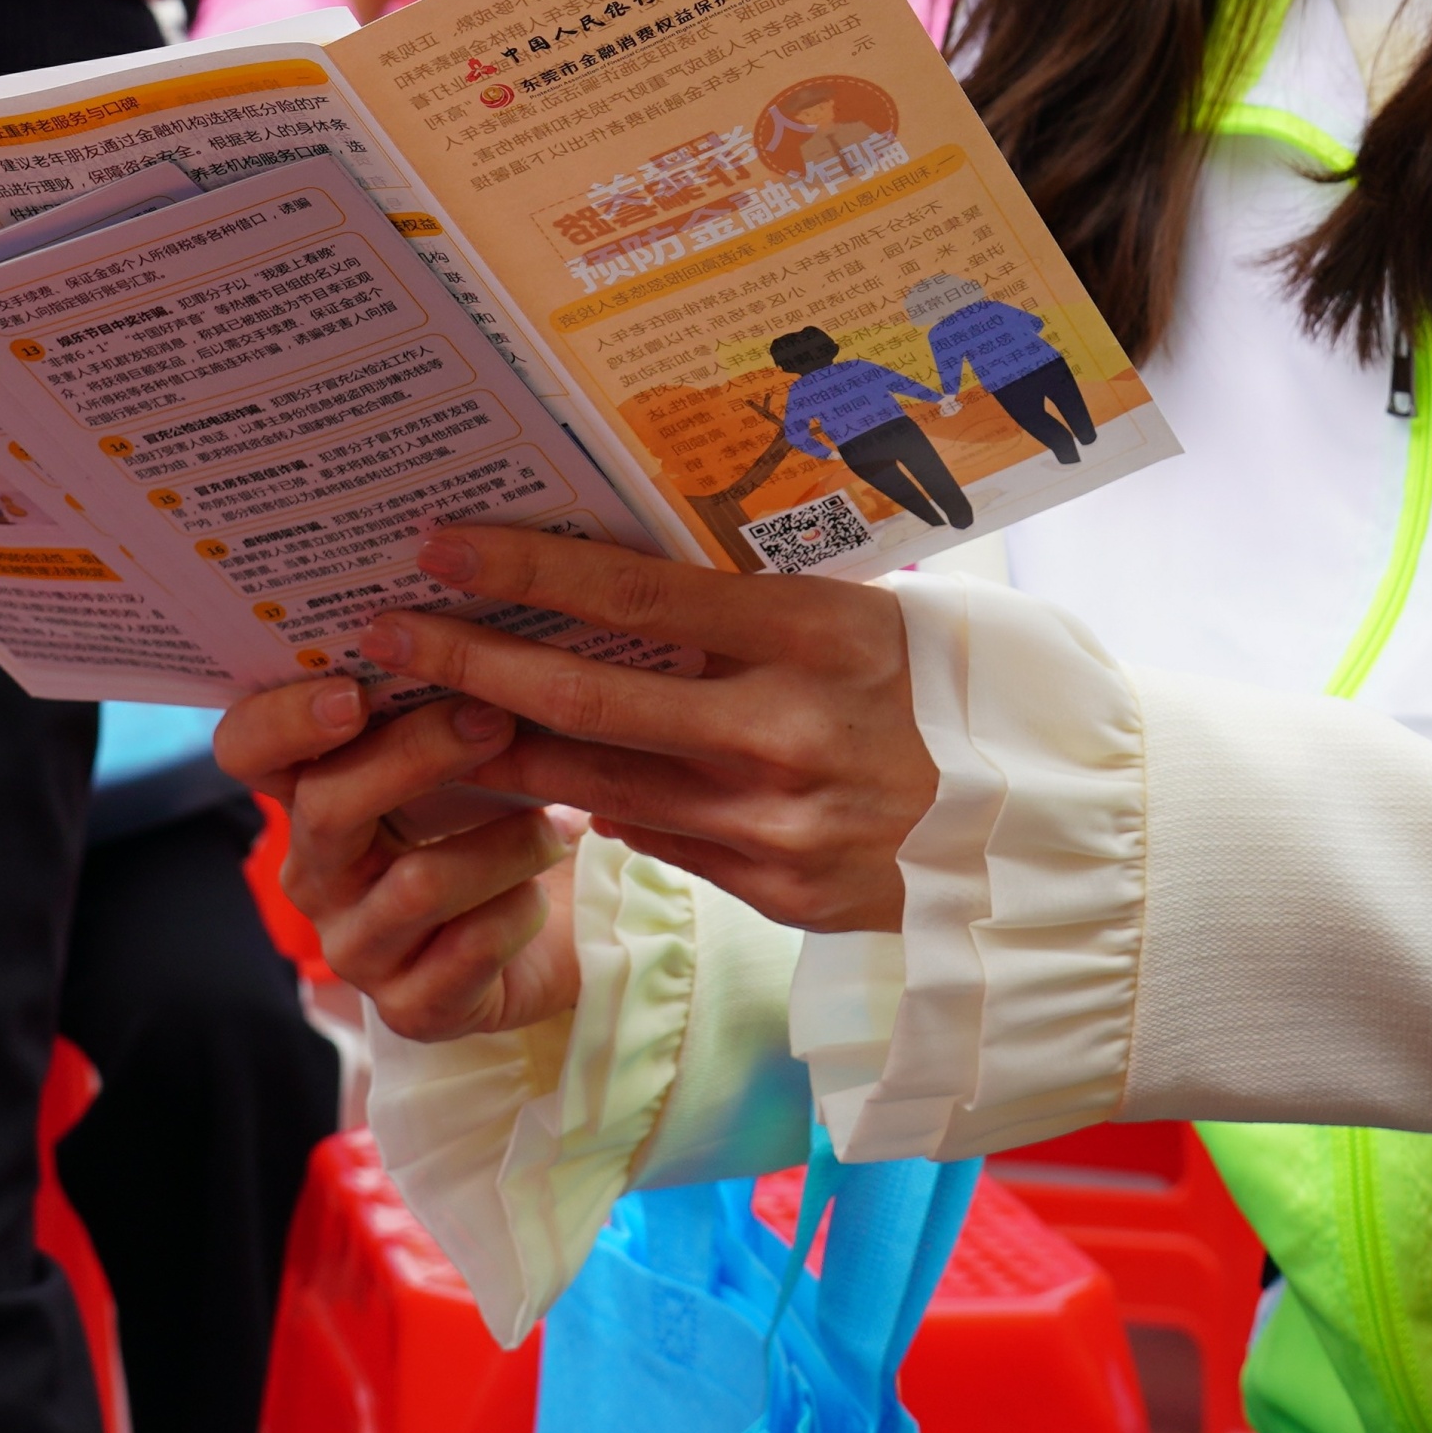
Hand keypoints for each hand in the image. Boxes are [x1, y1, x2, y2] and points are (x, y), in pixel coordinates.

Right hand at [215, 673, 582, 1044]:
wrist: (560, 929)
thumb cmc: (503, 815)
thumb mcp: (468, 751)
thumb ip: (441, 696)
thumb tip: (466, 622)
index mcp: (310, 795)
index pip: (246, 750)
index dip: (282, 720)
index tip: (350, 692)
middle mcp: (316, 872)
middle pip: (329, 806)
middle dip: (418, 754)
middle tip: (495, 719)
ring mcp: (355, 946)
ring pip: (415, 882)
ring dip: (503, 844)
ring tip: (559, 824)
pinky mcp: (410, 1008)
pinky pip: (462, 953)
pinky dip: (517, 914)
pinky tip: (544, 898)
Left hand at [347, 523, 938, 937]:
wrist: (1048, 827)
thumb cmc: (951, 686)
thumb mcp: (871, 612)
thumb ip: (756, 605)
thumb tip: (631, 583)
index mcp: (814, 634)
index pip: (635, 594)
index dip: (525, 568)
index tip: (440, 544)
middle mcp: (782, 729)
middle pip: (583, 695)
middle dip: (466, 663)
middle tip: (382, 633)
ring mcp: (772, 821)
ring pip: (594, 779)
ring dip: (496, 748)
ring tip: (419, 712)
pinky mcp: (773, 888)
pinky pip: (650, 836)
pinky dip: (582, 806)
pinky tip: (524, 780)